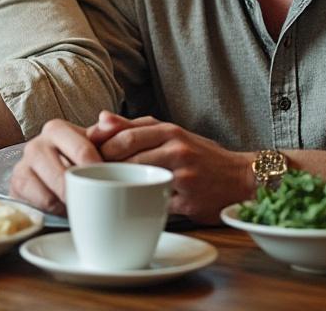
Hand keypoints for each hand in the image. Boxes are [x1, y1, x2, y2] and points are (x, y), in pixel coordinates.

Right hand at [9, 118, 104, 214]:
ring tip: (81, 205)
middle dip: (83, 193)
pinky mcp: (15, 190)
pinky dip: (55, 214)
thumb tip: (109, 120)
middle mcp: (35, 146)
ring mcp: (22, 168)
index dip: (100, 171)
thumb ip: (109, 130)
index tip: (111, 183)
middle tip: (97, 201)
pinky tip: (65, 211)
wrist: (47, 172)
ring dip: (69, 207)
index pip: (82, 151)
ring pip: (50, 198)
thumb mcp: (96, 141)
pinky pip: (39, 210)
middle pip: (64, 179)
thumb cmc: (78, 156)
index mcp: (56, 129)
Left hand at [95, 119, 252, 223]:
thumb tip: (100, 118)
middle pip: (128, 156)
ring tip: (102, 189)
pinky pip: (156, 203)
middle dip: (102, 166)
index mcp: (170, 131)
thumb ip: (135, 128)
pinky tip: (127, 206)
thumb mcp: (172, 134)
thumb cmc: (201, 156)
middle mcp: (177, 150)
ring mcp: (184, 176)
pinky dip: (139, 204)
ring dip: (117, 185)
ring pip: (139, 179)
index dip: (99, 146)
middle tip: (86, 174)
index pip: (124, 135)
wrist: (242, 179)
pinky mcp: (189, 201)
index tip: (83, 154)